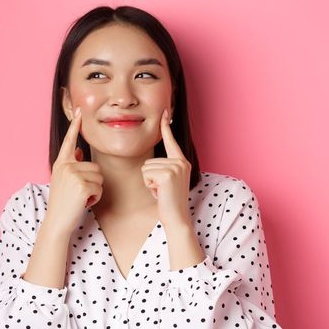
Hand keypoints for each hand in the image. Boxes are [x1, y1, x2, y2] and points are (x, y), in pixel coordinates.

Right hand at [47, 107, 103, 234]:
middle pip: (95, 167)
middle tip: (78, 193)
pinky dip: (95, 198)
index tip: (79, 110)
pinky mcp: (82, 186)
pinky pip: (100, 188)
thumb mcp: (64, 180)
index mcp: (61, 163)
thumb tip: (79, 151)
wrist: (57, 222)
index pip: (70, 141)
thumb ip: (72, 164)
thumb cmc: (64, 203)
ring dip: (94, 190)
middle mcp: (65, 166)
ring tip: (80, 198)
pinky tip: (83, 202)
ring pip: (99, 178)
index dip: (75, 126)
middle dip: (93, 182)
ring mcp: (73, 175)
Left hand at [141, 108, 191, 227]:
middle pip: (149, 160)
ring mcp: (176, 167)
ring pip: (146, 167)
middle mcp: (181, 162)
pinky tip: (160, 193)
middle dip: (150, 177)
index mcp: (182, 162)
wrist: (177, 217)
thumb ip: (163, 169)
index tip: (164, 112)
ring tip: (161, 191)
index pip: (171, 141)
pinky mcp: (168, 174)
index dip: (166, 127)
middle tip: (162, 190)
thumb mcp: (168, 181)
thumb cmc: (170, 202)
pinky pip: (146, 174)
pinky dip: (149, 186)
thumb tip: (151, 164)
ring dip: (149, 182)